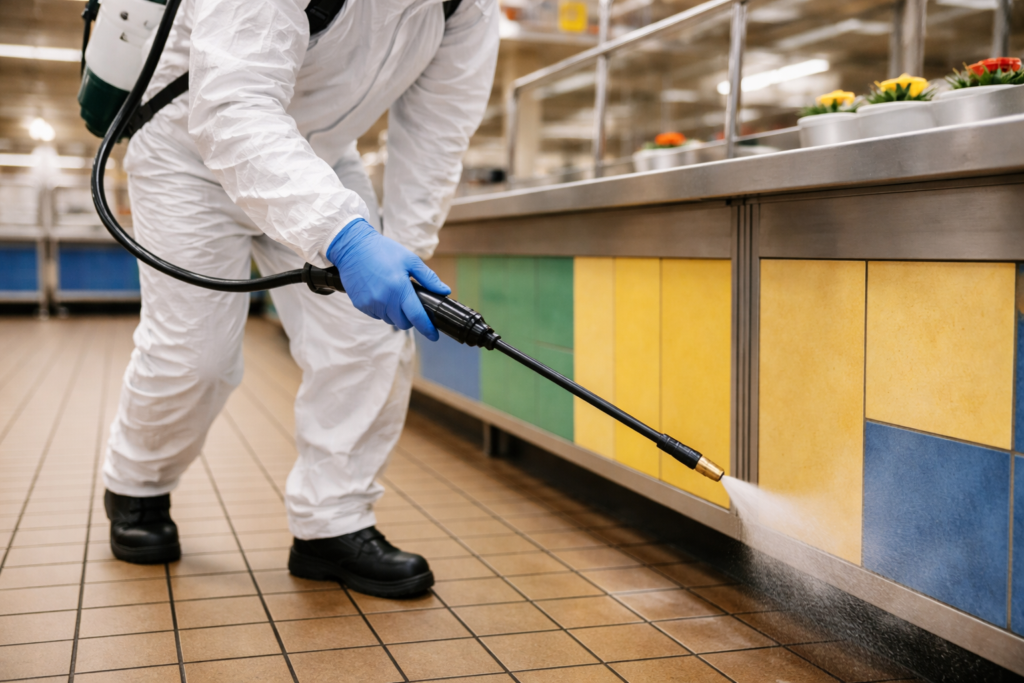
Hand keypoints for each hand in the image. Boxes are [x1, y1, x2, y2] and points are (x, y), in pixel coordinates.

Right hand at [326, 219, 449, 340]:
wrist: (353, 247)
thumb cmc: (383, 251)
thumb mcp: (410, 260)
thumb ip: (428, 278)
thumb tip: (445, 290)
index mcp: (399, 289)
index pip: (416, 316)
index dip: (427, 328)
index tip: (434, 336)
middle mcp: (384, 300)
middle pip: (403, 323)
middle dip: (410, 318)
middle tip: (410, 303)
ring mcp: (371, 304)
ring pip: (390, 320)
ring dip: (395, 314)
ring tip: (393, 295)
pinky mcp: (361, 305)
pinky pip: (376, 315)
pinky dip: (382, 310)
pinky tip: (381, 294)